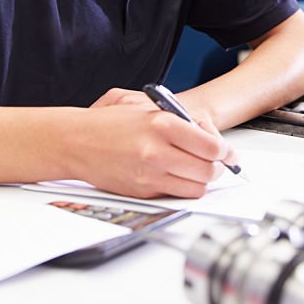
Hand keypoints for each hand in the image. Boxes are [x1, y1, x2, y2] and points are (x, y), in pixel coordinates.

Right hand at [74, 89, 237, 198]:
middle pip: (209, 170)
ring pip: (197, 187)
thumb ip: (179, 119)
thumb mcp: (146, 107)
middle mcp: (157, 151)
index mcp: (161, 124)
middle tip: (219, 163)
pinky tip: (181, 177)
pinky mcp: (143, 191)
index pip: (211, 145)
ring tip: (200, 170)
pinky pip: (177, 195)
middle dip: (219, 168)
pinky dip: (185, 188)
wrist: (75, 142)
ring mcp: (150, 174)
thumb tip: (208, 132)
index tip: (228, 152)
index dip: (226, 151)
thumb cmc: (109, 123)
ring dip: (204, 181)